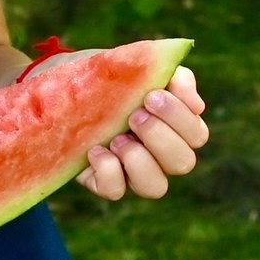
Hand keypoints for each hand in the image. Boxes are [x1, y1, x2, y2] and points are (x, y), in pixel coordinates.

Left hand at [30, 53, 210, 199]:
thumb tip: (196, 104)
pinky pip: (115, 191)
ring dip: (139, 160)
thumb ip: (174, 78)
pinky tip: (95, 150)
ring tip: (117, 138)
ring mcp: (132, 172)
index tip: (152, 95)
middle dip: (160, 137)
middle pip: (184, 163)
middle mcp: (159, 155)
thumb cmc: (111, 77)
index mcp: (175, 128)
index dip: (180, 118)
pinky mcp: (103, 181)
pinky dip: (108, 171)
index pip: (197, 135)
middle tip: (134, 116)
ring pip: (155, 187)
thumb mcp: (141, 68)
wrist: (62, 83)